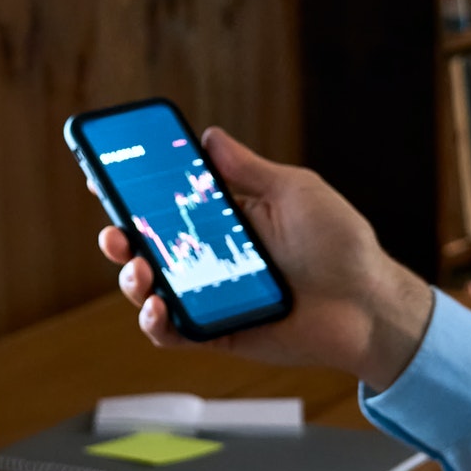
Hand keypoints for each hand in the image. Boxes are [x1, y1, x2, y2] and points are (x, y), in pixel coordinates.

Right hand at [99, 127, 433, 384]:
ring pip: (151, 289)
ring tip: (140, 270)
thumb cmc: (342, 244)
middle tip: (115, 231)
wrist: (369, 306)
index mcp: (228, 219)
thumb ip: (247, 169)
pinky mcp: (217, 334)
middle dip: (121, 236)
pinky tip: (157, 307)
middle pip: (149, 246)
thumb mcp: (295, 191)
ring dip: (132, 278)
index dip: (133, 191)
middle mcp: (213, 257)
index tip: (102, 174)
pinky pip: (174, 332)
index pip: (168, 202)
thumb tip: (208, 136)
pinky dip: (155, 322)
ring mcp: (212, 297)